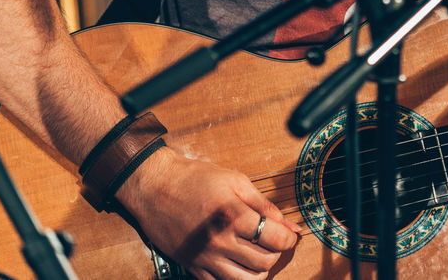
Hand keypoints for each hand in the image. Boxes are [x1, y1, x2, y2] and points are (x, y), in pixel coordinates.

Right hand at [116, 147, 299, 278]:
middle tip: (270, 240)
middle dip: (275, 252)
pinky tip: (238, 265)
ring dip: (259, 270)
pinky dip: (236, 279)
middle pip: (265, 262)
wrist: (155, 187)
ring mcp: (205, 257)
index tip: (288, 234)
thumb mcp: (236, 181)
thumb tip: (291, 225)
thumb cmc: (196, 179)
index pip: (276, 240)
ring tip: (257, 254)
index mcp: (234, 216)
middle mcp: (220, 241)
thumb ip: (265, 205)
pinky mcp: (193, 267)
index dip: (289, 238)